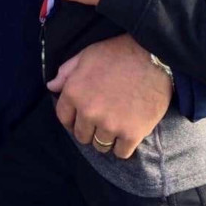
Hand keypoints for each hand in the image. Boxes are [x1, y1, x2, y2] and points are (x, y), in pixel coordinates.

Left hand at [47, 35, 172, 158]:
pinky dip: (123, 146)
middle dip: (89, 129)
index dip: (71, 119)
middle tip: (101, 120)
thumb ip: (66, 72)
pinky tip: (127, 133)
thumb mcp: (86, 55)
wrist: (153, 57)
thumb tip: (51, 86)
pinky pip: (121, 152)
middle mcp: (89, 111)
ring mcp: (110, 124)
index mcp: (74, 92)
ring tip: (115, 126)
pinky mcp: (132, 133)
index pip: (63, 118)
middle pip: (82, 136)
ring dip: (106, 138)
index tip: (80, 118)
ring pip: (100, 145)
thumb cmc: (118, 53)